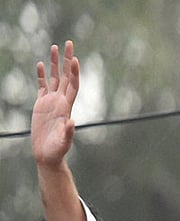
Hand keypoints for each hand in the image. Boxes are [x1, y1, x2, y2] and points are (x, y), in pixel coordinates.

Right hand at [32, 41, 79, 166]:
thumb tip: (72, 122)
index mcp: (66, 107)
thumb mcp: (64, 142)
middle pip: (65, 76)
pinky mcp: (42, 105)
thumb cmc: (57, 151)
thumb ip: (68, 133)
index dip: (74, 73)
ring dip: (55, 63)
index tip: (75, 60)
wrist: (48, 155)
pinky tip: (41, 64)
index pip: (72, 85)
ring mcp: (51, 102)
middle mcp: (61, 101)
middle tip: (69, 43)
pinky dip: (42, 75)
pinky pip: (42, 86)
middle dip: (68, 60)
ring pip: (54, 78)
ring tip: (55, 47)